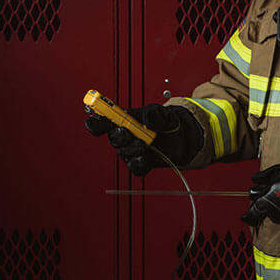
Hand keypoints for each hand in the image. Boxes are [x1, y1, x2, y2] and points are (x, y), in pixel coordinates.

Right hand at [85, 103, 200, 176]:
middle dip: (119, 135)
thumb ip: (154, 112)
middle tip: (127, 131)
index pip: (104, 122)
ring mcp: (132, 151)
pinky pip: (135, 167)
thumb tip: (146, 118)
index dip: (97, 122)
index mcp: (125, 121)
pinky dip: (138, 163)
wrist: (182, 138)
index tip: (96, 120)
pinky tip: (144, 158)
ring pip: (124, 153)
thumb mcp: (162, 112)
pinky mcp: (141, 163)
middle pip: (113, 138)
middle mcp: (126, 137)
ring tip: (143, 144)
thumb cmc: (167, 123)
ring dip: (132, 148)